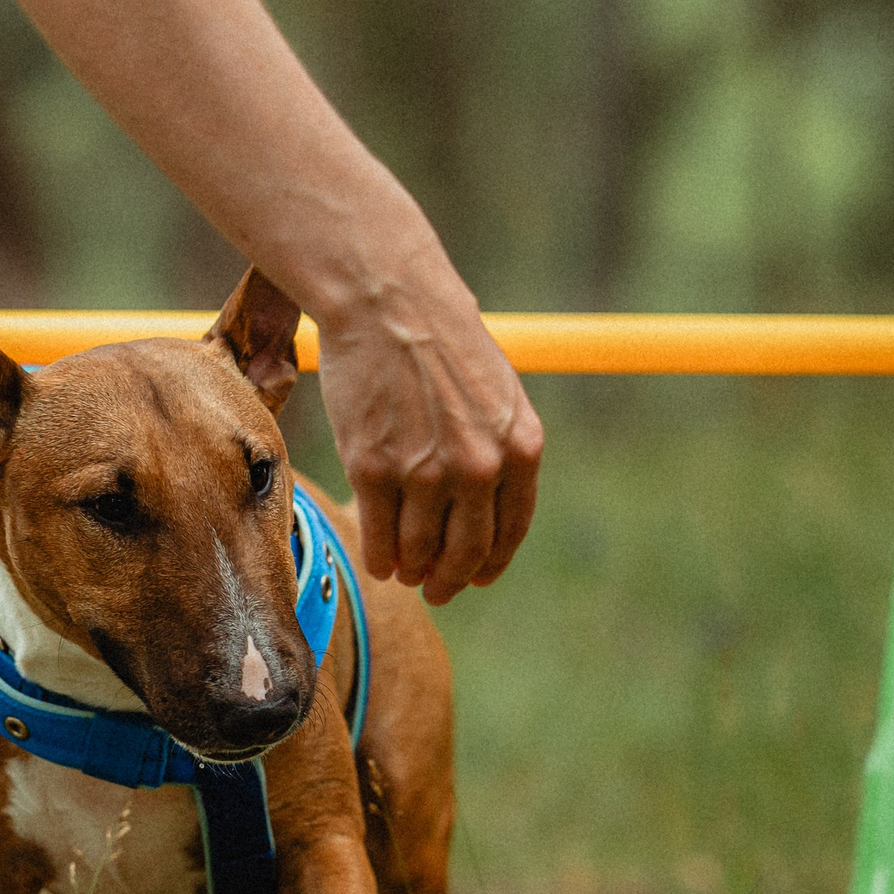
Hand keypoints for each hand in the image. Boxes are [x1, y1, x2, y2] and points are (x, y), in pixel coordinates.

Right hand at [307, 237, 540, 606]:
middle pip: (465, 552)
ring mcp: (425, 471)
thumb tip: (483, 510)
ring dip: (411, 569)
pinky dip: (378, 555)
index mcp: (519, 448)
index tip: (474, 579)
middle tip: (436, 590)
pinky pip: (379, 535)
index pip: (509, 532)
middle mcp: (479, 467)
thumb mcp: (497, 395)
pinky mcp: (374, 468)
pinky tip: (378, 560)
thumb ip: (499, 451)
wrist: (390, 304)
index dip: (489, 565)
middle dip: (450, 580)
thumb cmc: (441, 343)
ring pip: (419, 550)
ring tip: (402, 571)